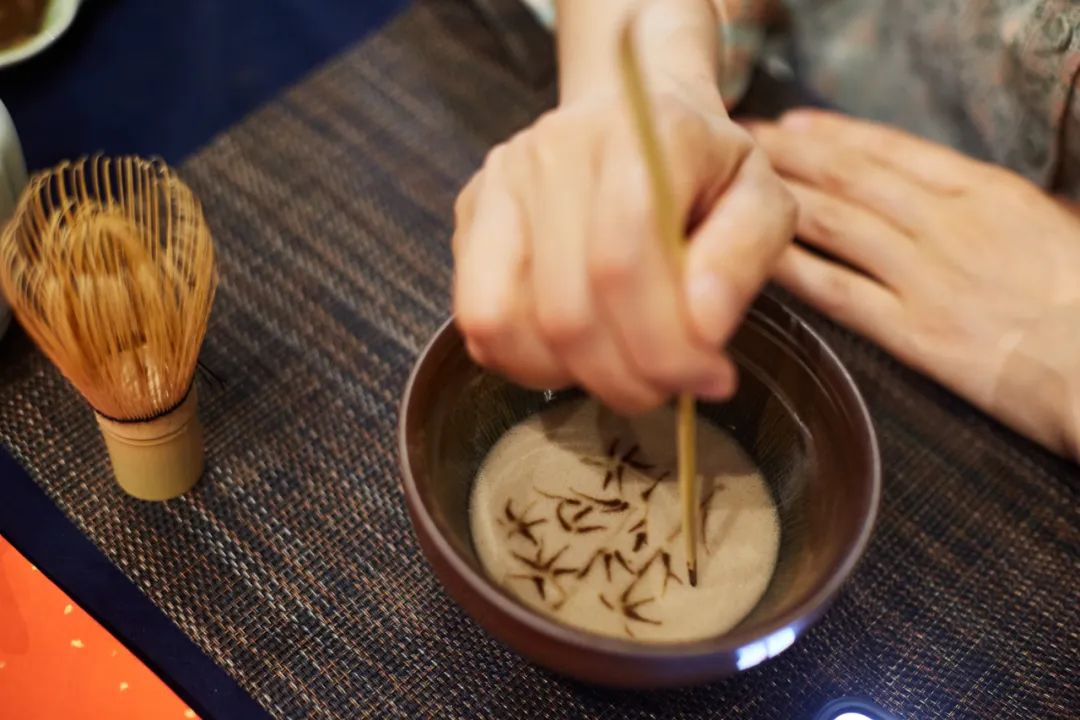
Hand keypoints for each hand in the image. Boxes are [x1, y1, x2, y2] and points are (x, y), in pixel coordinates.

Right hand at [452, 87, 794, 413]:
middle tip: (666, 387)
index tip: (709, 378)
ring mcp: (500, 181)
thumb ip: (742, 260)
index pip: (623, 261)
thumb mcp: (761, 200)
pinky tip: (574, 353)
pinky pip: (477, 319)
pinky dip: (525, 361)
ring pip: (508, 322)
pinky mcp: (469, 212)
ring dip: (570, 375)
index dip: (664, 344)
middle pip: (565, 308)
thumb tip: (704, 330)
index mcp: (637, 135)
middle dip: (623, 376)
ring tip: (620, 369)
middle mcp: (554, 149)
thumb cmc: (705, 169)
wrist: (637, 116)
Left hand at [746, 109, 1079, 458]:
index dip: (835, 134)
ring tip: (739, 182)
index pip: (893, 151)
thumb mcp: (1050, 228)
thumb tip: (954, 202)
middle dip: (792, 154)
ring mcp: (927, 276)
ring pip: (836, 223)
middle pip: (851, 177)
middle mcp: (948, 224)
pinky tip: (758, 256)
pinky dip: (794, 271)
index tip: (794, 123)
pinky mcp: (915, 332)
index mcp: (987, 193)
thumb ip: (994, 212)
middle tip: (745, 138)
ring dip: (781, 196)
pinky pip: (839, 292)